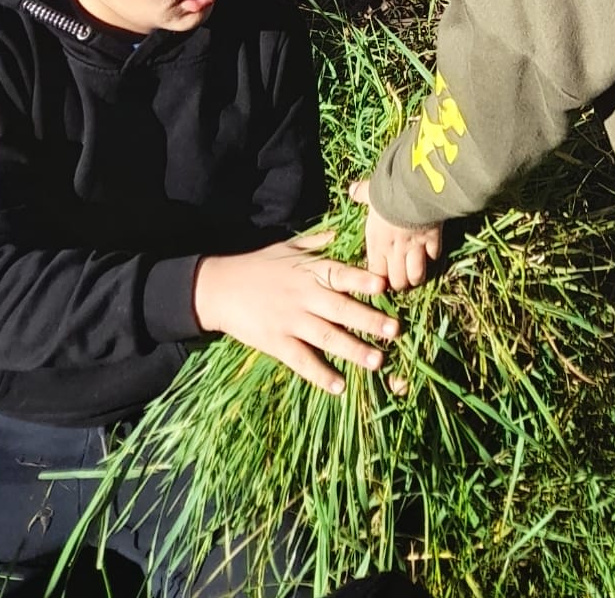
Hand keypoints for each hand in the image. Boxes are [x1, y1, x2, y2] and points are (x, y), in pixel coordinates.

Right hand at [191, 233, 397, 396]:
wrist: (219, 288)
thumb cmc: (259, 265)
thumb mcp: (290, 248)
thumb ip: (320, 242)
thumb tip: (346, 229)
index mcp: (310, 271)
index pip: (340, 274)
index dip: (362, 280)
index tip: (384, 286)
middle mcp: (304, 296)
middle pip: (341, 309)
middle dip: (369, 320)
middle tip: (395, 331)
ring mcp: (290, 321)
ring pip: (327, 337)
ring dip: (353, 350)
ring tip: (378, 361)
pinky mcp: (276, 343)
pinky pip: (302, 361)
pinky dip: (320, 374)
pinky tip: (339, 386)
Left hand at [351, 179, 440, 292]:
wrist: (414, 190)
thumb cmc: (389, 192)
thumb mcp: (372, 192)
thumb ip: (363, 194)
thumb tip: (352, 190)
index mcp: (377, 242)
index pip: (376, 272)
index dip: (380, 278)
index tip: (383, 277)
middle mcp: (395, 251)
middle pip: (397, 281)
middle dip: (399, 283)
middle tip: (401, 279)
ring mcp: (415, 248)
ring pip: (416, 275)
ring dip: (416, 277)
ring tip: (416, 276)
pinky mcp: (433, 240)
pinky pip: (434, 256)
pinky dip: (433, 256)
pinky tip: (432, 254)